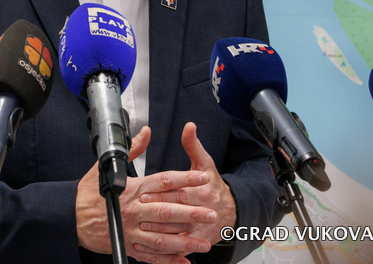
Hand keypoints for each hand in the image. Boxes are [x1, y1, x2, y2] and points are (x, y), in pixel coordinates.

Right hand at [75, 127, 218, 263]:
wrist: (70, 218)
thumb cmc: (88, 193)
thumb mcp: (107, 167)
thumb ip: (132, 150)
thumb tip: (145, 132)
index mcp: (132, 189)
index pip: (163, 181)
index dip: (185, 179)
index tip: (202, 178)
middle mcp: (133, 210)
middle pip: (167, 211)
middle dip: (192, 213)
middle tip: (212, 213)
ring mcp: (131, 231)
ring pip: (162, 238)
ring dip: (185, 241)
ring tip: (204, 242)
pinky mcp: (128, 246)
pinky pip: (151, 256)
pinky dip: (168, 260)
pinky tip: (184, 261)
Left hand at [137, 123, 236, 248]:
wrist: (232, 210)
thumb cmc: (213, 185)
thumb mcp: (205, 163)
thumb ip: (193, 145)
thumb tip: (189, 126)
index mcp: (204, 189)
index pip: (181, 191)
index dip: (162, 193)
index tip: (144, 192)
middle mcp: (205, 208)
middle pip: (180, 210)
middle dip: (159, 210)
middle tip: (140, 208)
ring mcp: (203, 227)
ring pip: (181, 230)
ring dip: (162, 230)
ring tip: (143, 227)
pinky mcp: (200, 240)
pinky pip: (184, 245)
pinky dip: (170, 246)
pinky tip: (154, 244)